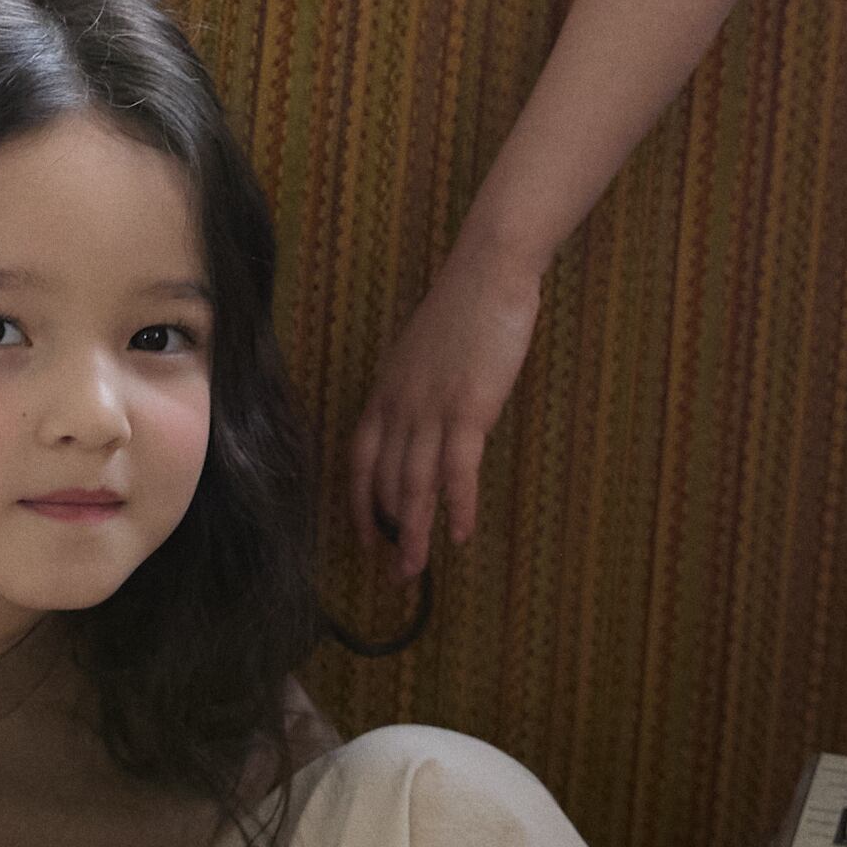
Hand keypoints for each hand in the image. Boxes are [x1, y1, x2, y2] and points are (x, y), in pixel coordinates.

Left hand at [347, 242, 542, 580]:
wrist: (487, 274)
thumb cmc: (463, 310)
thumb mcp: (424, 355)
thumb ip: (417, 392)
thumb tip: (423, 424)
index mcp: (386, 392)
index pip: (359, 459)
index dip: (359, 503)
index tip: (365, 537)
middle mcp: (399, 406)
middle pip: (383, 481)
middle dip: (386, 531)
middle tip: (395, 572)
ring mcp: (431, 409)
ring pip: (413, 484)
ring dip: (413, 532)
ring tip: (415, 570)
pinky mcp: (468, 409)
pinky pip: (457, 469)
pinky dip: (457, 506)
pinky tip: (460, 534)